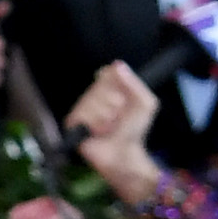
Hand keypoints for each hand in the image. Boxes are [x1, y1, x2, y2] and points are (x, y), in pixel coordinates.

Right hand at [66, 60, 165, 206]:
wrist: (124, 153)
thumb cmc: (134, 130)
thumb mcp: (145, 103)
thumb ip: (134, 83)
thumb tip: (116, 65)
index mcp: (108, 89)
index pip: (107, 74)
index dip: (118, 87)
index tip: (125, 101)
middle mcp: (93, 96)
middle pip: (99, 87)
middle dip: (114, 104)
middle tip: (118, 118)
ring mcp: (81, 109)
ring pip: (91, 101)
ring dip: (105, 117)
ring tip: (109, 128)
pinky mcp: (72, 123)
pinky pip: (82, 115)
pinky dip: (95, 125)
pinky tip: (99, 133)